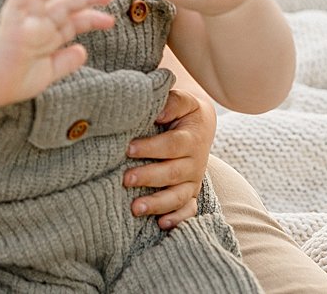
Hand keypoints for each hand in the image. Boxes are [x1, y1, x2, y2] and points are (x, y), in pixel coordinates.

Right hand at [0, 0, 113, 108]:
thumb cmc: (14, 78)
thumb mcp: (47, 72)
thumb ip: (64, 62)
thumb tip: (82, 51)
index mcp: (49, 33)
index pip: (74, 20)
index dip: (92, 18)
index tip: (111, 20)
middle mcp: (38, 23)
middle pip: (64, 5)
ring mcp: (23, 22)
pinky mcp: (8, 26)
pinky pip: (17, 4)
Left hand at [124, 87, 215, 228]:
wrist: (201, 126)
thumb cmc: (183, 112)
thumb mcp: (183, 101)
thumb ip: (172, 102)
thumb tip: (158, 112)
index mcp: (191, 138)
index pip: (173, 145)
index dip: (152, 148)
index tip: (129, 148)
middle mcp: (195, 162)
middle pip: (173, 173)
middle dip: (149, 177)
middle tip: (126, 179)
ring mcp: (193, 181)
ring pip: (178, 196)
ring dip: (158, 203)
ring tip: (135, 208)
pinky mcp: (190, 194)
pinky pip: (188, 210)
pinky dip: (178, 219)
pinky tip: (161, 224)